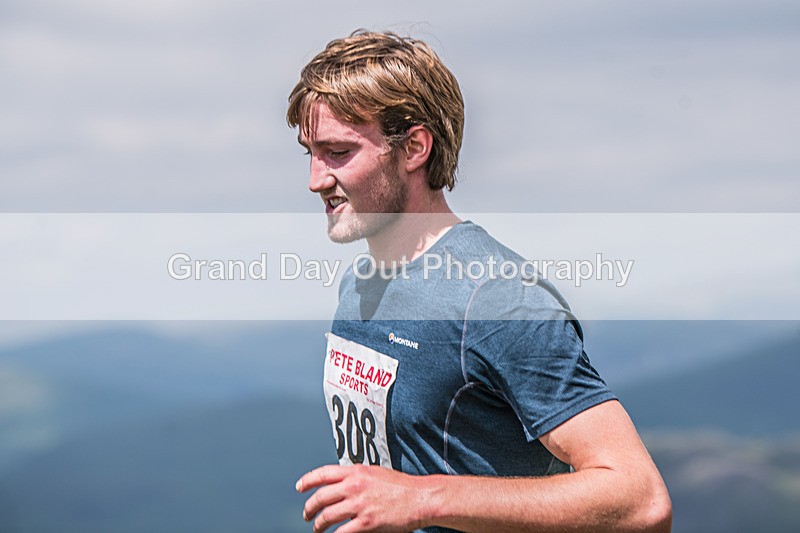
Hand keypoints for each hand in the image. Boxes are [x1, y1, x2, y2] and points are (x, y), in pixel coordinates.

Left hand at [296, 464, 428, 532]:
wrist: (419, 498)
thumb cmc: (401, 486)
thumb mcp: (375, 472)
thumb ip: (357, 476)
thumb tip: (342, 481)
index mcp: (355, 472)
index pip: (323, 474)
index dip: (307, 481)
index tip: (299, 487)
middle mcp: (354, 486)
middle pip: (321, 497)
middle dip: (309, 508)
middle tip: (307, 515)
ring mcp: (359, 505)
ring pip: (327, 516)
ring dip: (318, 525)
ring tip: (317, 529)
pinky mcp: (366, 522)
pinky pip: (342, 532)